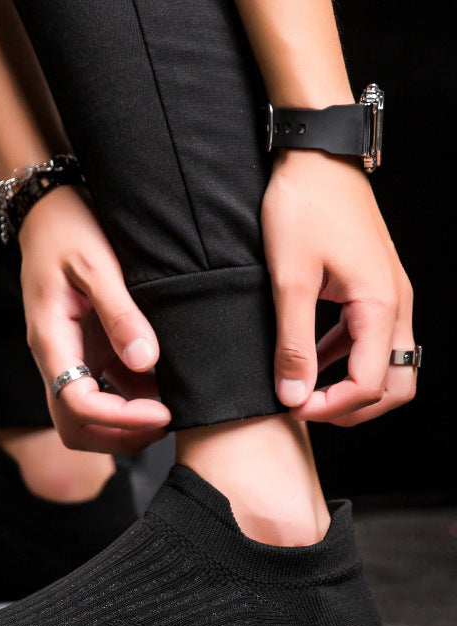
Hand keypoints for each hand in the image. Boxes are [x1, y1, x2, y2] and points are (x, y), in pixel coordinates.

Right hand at [18, 185, 171, 452]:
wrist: (50, 210)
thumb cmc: (69, 228)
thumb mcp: (97, 263)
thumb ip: (120, 313)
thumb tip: (145, 361)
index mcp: (50, 339)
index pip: (74, 404)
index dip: (120, 419)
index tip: (163, 412)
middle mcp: (56, 357)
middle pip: (74, 426)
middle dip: (119, 436)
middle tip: (166, 422)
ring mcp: (71, 357)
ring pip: (87, 417)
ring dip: (126, 425)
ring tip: (171, 407)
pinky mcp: (87, 350)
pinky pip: (106, 391)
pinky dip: (134, 400)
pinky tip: (164, 385)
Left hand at [262, 150, 416, 425]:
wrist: (316, 156)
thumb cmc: (303, 208)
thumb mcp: (289, 281)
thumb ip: (293, 344)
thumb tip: (293, 396)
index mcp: (380, 304)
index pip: (370, 383)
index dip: (331, 407)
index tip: (292, 407)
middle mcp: (396, 303)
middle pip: (396, 383)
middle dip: (354, 407)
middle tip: (307, 409)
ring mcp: (390, 294)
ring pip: (388, 363)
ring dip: (350, 385)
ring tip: (304, 389)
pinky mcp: (375, 286)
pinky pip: (372, 338)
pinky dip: (346, 359)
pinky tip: (311, 357)